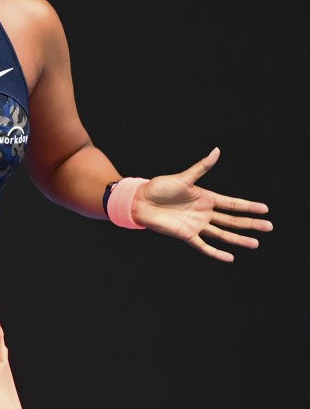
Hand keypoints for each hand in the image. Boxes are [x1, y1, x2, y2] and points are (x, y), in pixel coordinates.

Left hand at [133, 147, 272, 262]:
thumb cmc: (160, 187)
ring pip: (223, 234)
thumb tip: (217, 151)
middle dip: (250, 223)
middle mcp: (204, 212)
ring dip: (239, 239)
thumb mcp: (183, 178)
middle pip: (232, 220)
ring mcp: (196, 224)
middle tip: (269, 227)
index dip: (248, 206)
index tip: (265, 208)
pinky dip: (216, 252)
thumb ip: (202, 167)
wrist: (140, 201)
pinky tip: (229, 257)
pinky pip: (203, 246)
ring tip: (255, 243)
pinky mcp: (186, 234)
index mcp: (206, 198)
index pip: (232, 203)